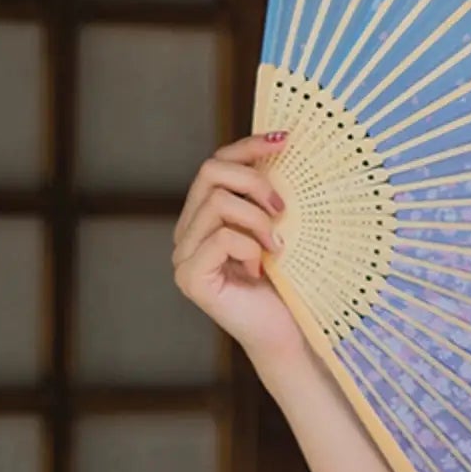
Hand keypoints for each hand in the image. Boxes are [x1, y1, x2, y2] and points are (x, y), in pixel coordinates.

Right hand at [173, 133, 307, 370]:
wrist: (286, 331)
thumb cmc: (287, 281)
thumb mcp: (278, 227)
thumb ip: (266, 194)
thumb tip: (281, 142)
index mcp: (204, 216)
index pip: (216, 163)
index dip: (247, 146)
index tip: (284, 140)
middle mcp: (187, 232)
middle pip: (209, 173)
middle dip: (253, 181)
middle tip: (282, 209)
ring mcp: (183, 256)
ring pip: (216, 203)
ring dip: (257, 220)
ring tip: (276, 246)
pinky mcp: (190, 278)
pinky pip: (220, 238)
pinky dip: (249, 246)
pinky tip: (261, 266)